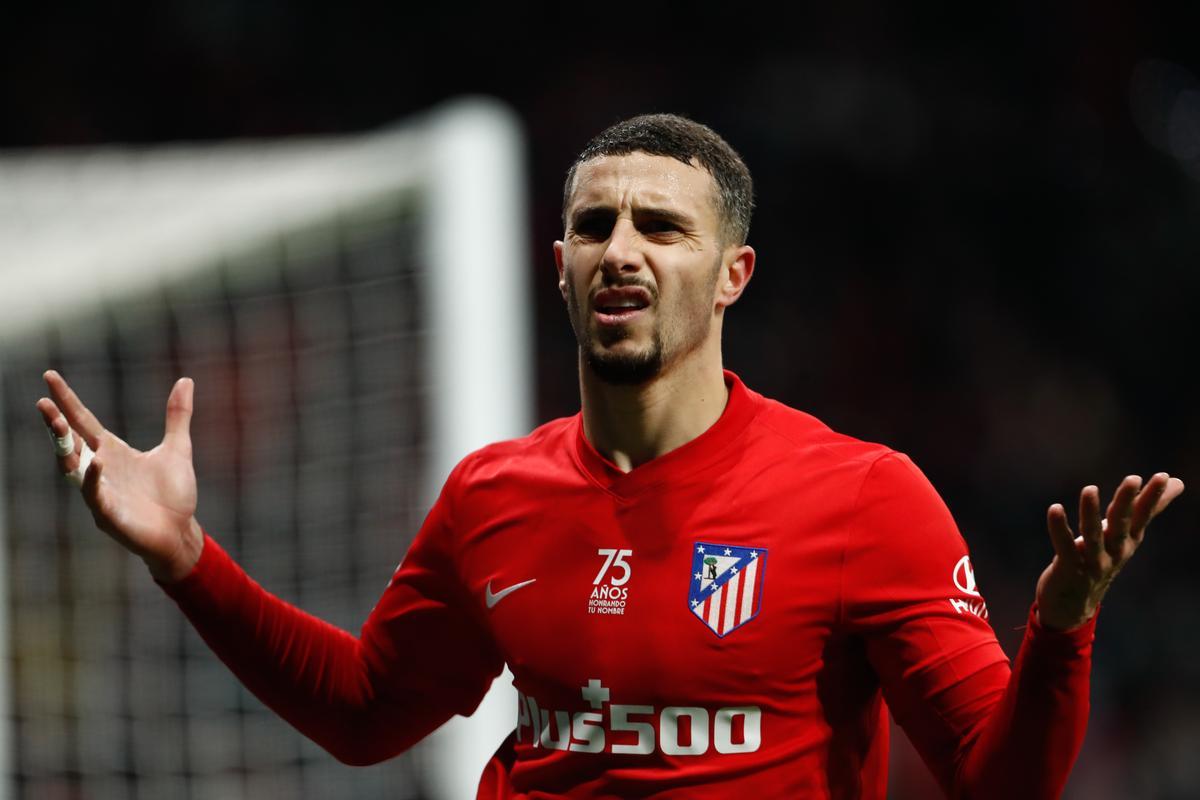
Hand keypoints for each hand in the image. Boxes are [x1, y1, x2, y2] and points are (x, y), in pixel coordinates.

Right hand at [35, 370, 202, 582]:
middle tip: (43, 402)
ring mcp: (101, 491)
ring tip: (58, 423)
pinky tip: (96, 461)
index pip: (83, 420)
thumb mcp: (178, 448)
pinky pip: (95, 494)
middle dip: (56, 423)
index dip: (67, 400)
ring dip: (64, 447)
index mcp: (112, 451)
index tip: (50, 376)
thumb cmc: (174, 494)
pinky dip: (93, 478)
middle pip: (70, 442)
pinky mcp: (108, 514)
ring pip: (74, 467)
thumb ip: (178, 415)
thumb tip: (185, 380)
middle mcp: (100, 468)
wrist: (180, 531)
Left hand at [1036, 473, 1183, 630]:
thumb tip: (1178, 482)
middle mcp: (1114, 551)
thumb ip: (1147, 509)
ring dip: (1091, 512)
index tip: (1164, 477)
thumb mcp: (1126, 535)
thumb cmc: (1102, 560)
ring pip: (1093, 535)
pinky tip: (1055, 508)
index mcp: (1128, 541)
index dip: (1153, 497)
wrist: (1074, 605)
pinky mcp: (1069, 568)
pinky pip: (1065, 546)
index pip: (1143, 516)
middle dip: (1127, 502)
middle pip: (1122, 524)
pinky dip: (1059, 528)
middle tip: (1133, 478)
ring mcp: (1093, 562)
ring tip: (1090, 489)